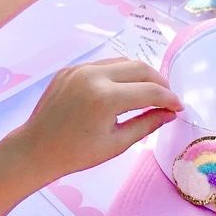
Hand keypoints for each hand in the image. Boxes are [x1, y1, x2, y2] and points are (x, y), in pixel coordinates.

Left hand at [17, 58, 181, 182]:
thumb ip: (147, 124)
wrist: (36, 149)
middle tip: (167, 98)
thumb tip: (169, 113)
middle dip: (159, 82)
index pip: (150, 91)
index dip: (169, 99)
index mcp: (106, 98)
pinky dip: (118, 74)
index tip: (179, 108)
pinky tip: (123, 90)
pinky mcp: (70, 69)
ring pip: (122, 62)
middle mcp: (93, 76)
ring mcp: (80, 69)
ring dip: (140, 75)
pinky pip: (103, 65)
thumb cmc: (77, 153)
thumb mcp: (117, 143)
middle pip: (140, 68)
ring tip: (148, 92)